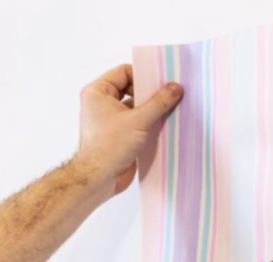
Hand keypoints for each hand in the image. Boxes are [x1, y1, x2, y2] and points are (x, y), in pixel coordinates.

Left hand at [76, 64, 183, 194]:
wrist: (100, 178)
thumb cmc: (108, 147)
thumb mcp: (139, 120)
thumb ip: (159, 102)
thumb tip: (175, 88)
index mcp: (98, 92)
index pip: (123, 72)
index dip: (143, 74)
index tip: (162, 80)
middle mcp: (101, 103)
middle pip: (131, 88)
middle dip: (150, 93)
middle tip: (169, 94)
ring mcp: (110, 119)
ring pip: (136, 106)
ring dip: (152, 109)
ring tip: (170, 109)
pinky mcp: (119, 134)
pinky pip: (137, 121)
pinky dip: (150, 122)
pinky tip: (165, 124)